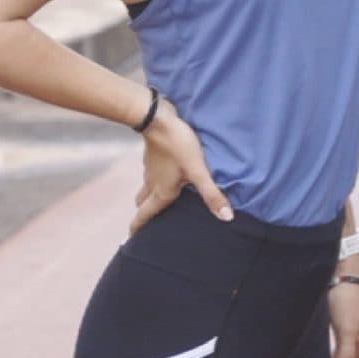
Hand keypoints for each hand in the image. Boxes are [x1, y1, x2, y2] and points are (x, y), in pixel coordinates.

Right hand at [129, 99, 233, 231]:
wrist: (157, 117)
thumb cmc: (178, 145)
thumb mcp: (198, 170)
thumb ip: (211, 193)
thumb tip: (226, 217)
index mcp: (161, 191)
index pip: (144, 215)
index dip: (137, 228)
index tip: (132, 239)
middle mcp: (152, 183)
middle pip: (144, 204)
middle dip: (145, 215)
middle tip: (149, 224)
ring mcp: (150, 168)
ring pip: (147, 188)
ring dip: (150, 198)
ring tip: (160, 203)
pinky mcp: (153, 155)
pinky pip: (152, 175)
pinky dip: (156, 181)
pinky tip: (168, 177)